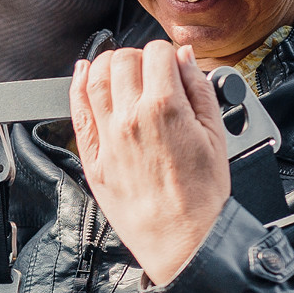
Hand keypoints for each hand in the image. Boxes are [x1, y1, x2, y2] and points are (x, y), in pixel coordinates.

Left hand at [69, 39, 231, 284]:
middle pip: (122, 60)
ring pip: (93, 78)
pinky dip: (77, 85)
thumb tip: (186, 59)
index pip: (156, 53)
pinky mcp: (92, 157)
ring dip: (105, 64)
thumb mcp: (216, 135)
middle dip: (136, 57)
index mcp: (165, 108)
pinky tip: (83, 75)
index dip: (165, 53)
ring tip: (117, 69)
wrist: (183, 239)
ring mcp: (107, 137)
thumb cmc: (202, 196)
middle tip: (147, 70)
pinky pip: (77, 111)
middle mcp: (131, 118)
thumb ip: (200, 89)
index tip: (169, 64)